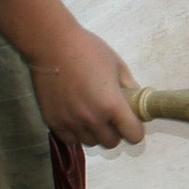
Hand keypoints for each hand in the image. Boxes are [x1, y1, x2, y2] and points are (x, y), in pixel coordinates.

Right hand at [32, 16, 143, 149]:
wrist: (52, 45)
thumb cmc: (87, 50)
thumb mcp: (117, 64)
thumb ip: (130, 87)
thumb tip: (136, 101)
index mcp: (112, 105)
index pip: (133, 136)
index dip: (135, 130)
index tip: (131, 122)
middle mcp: (92, 119)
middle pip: (112, 142)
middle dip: (115, 131)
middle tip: (110, 116)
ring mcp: (71, 122)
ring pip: (91, 142)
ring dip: (95, 133)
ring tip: (91, 115)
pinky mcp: (54, 122)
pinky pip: (71, 140)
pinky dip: (76, 133)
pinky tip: (76, 118)